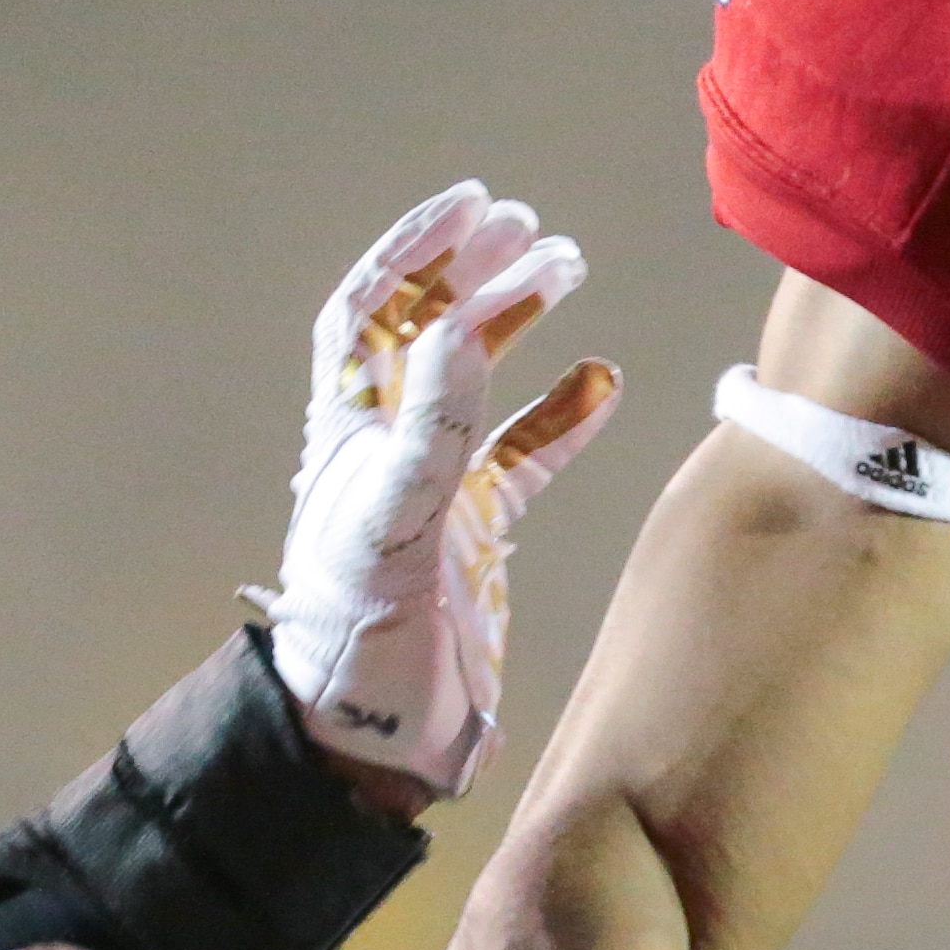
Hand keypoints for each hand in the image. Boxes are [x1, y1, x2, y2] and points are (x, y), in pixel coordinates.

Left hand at [267, 184, 623, 804]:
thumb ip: (429, 431)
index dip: (413, 251)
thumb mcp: (390, 530)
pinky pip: (524, 458)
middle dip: (475, 272)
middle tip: (532, 231)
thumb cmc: (356, 644)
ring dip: (518, 324)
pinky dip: (564, 417)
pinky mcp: (476, 535)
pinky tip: (603, 382)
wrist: (375, 742)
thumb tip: (457, 327)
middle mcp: (386, 450)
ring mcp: (434, 489)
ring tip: (568, 271)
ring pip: (478, 383)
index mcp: (346, 436)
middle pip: (428, 330)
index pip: (371, 313)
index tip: (472, 206)